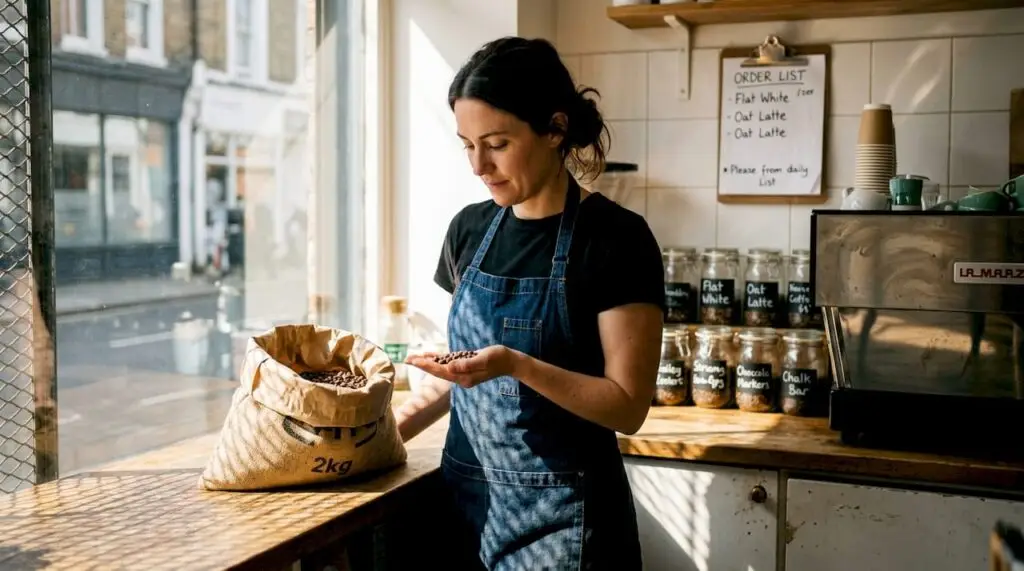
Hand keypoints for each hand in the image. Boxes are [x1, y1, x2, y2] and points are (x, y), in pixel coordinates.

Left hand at [405, 345, 520, 388]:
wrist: (510, 362)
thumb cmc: (499, 358)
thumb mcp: (484, 359)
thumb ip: (467, 364)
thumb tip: (449, 367)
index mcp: (464, 378)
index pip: (440, 371)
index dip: (426, 365)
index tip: (414, 361)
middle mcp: (461, 377)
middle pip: (437, 371)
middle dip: (422, 365)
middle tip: (406, 359)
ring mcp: (463, 373)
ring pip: (441, 367)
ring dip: (427, 362)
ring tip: (413, 357)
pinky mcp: (465, 367)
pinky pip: (448, 363)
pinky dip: (438, 359)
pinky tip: (429, 355)